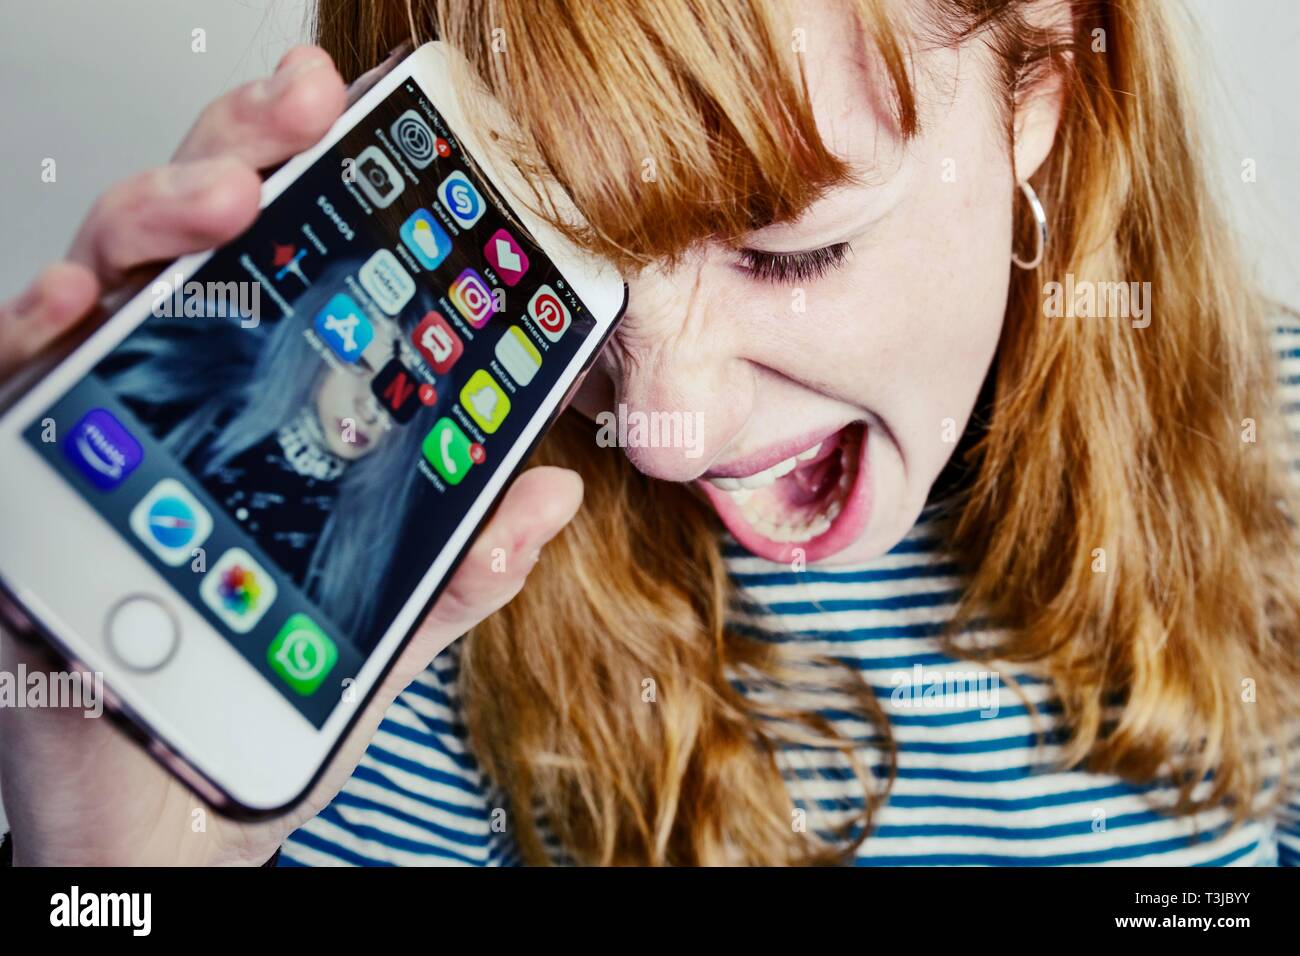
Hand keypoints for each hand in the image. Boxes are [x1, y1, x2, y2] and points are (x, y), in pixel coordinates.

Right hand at [0, 46, 583, 865]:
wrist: (176, 806)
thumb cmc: (270, 699)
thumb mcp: (386, 618)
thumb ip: (460, 557)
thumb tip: (553, 495)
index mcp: (263, 406)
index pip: (291, 269)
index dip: (326, 188)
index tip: (377, 133)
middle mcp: (174, 393)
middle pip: (199, 238)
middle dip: (247, 152)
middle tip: (305, 111)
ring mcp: (93, 425)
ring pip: (109, 279)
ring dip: (160, 216)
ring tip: (228, 192)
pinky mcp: (23, 476)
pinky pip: (10, 384)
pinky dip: (34, 331)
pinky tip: (76, 301)